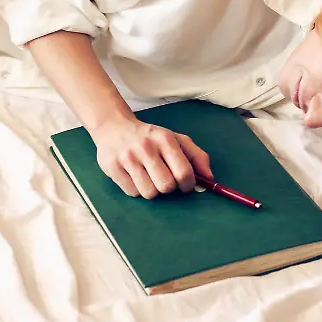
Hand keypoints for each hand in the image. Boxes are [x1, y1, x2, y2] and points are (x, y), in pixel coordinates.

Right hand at [90, 117, 212, 198]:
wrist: (114, 127)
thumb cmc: (150, 137)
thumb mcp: (175, 139)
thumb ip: (197, 156)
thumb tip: (210, 178)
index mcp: (165, 139)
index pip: (184, 172)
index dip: (188, 184)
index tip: (185, 184)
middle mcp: (146, 148)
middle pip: (166, 186)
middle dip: (169, 188)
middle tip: (165, 180)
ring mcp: (128, 158)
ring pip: (149, 193)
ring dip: (153, 190)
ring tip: (149, 178)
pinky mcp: (112, 168)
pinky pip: (133, 193)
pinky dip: (137, 190)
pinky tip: (135, 177)